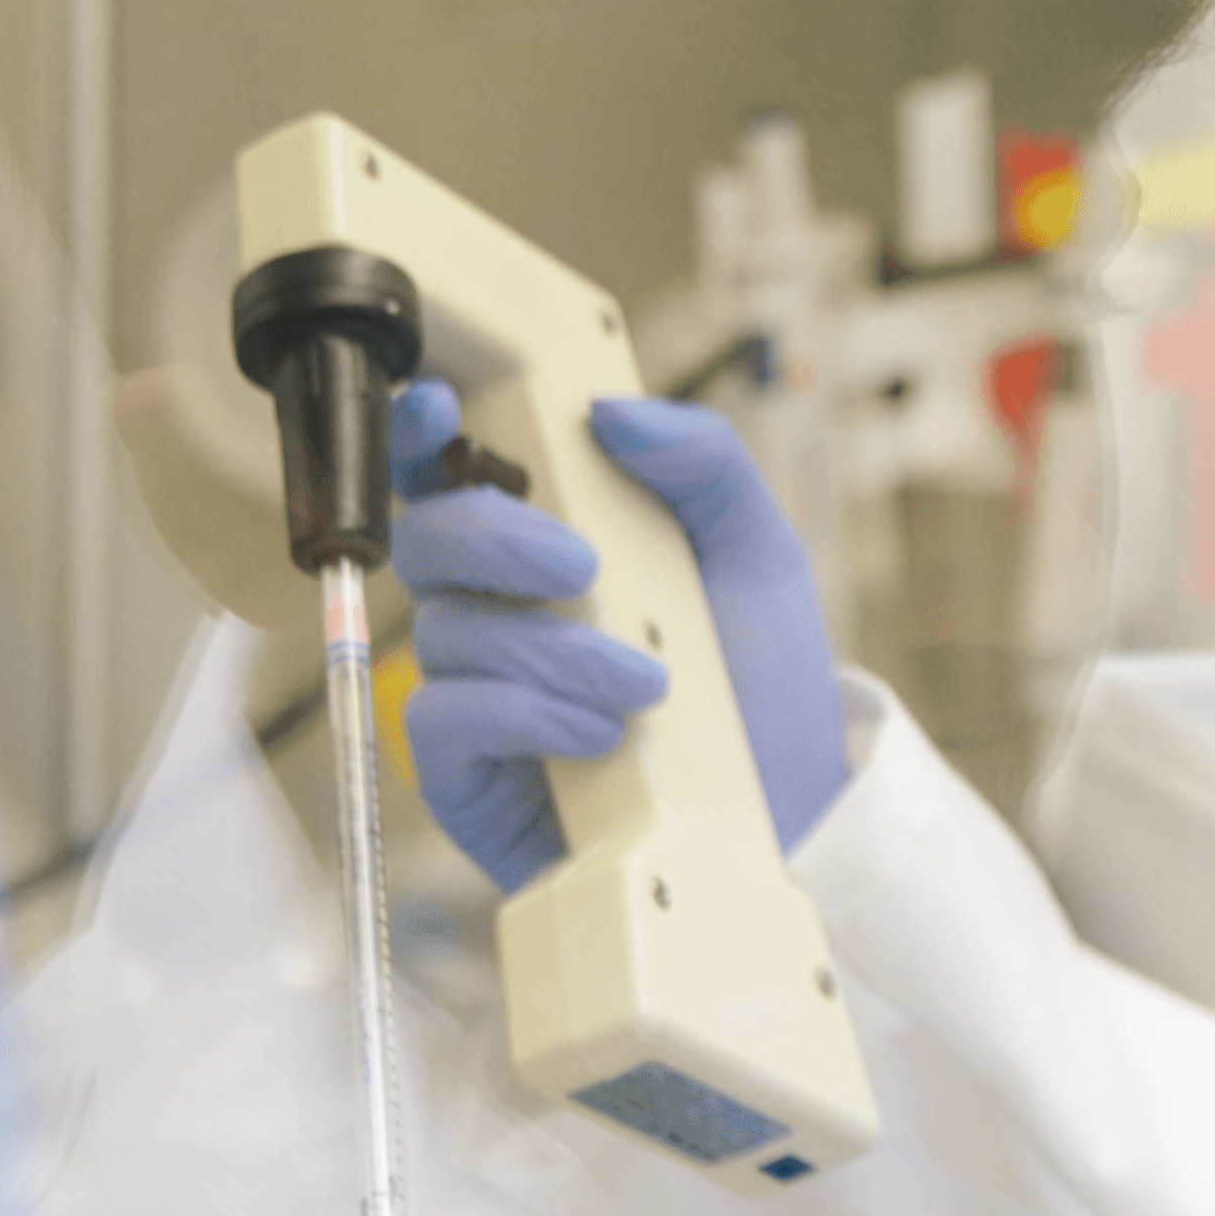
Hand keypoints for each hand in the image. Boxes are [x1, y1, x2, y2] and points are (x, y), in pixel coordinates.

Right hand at [386, 380, 850, 891]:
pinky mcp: (467, 776)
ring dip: (554, 651)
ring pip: (445, 632)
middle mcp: (499, 610)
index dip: (423, 432)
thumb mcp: (757, 554)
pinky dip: (525, 715)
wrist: (791, 810)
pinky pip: (442, 721)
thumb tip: (612, 409)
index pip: (453, 473)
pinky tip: (600, 736)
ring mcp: (476, 692)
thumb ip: (702, 463)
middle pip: (425, 539)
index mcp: (550, 542)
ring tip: (646, 685)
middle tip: (583, 567)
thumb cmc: (761, 684)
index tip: (442, 405)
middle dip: (495, 538)